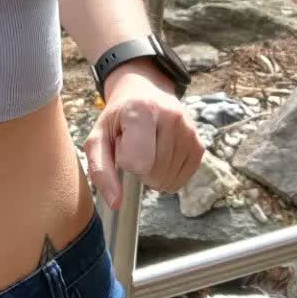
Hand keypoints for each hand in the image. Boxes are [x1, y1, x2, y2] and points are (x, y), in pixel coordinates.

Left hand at [82, 70, 203, 210]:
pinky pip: (181, 180)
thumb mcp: (98, 138)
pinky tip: (160, 157)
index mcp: (141, 110)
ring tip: (147, 149)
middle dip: (139, 170)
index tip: (122, 145)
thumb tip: (116, 203)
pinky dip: (167, 177)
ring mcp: (189, 130)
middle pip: (154, 173)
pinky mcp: (199, 144)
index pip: (137, 162)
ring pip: (168, 180)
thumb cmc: (117, 120)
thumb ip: (100, 171)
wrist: (144, 94)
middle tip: (133, 147)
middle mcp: (171, 116)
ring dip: (153, 174)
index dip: (125, 162)